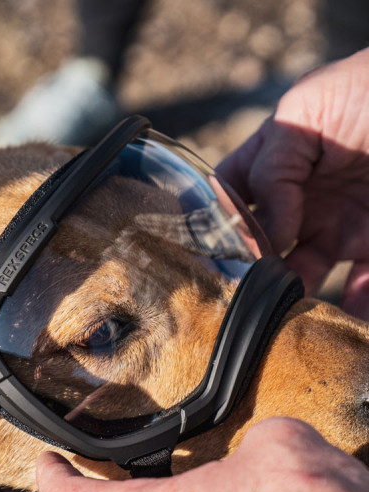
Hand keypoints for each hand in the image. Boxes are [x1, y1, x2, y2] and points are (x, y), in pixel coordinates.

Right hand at [217, 48, 368, 317]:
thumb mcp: (306, 108)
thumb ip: (271, 167)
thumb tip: (264, 230)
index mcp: (277, 163)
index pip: (229, 199)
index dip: (214, 224)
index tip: (215, 250)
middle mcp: (303, 199)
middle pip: (261, 247)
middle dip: (251, 271)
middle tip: (251, 288)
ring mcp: (342, 224)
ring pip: (303, 275)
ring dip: (292, 295)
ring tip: (291, 307)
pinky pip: (362, 288)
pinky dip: (357, 303)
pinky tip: (352, 305)